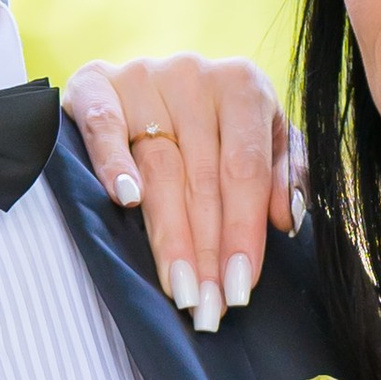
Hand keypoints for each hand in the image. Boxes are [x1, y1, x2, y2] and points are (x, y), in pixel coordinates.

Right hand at [62, 53, 303, 328]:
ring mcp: (143, 76)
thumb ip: (283, 173)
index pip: (245, 170)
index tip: (240, 287)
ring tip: (176, 286)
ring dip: (169, 235)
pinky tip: (125, 201)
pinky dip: (113, 164)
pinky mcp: (95, 84)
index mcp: (243, 85)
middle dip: (206, 250)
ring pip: (158, 167)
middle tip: (206, 304)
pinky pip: (103, 126)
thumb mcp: (262, 137)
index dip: (244, 231)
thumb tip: (285, 219)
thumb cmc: (212, 122)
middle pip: (203, 176)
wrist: (145, 81)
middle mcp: (195, 75)